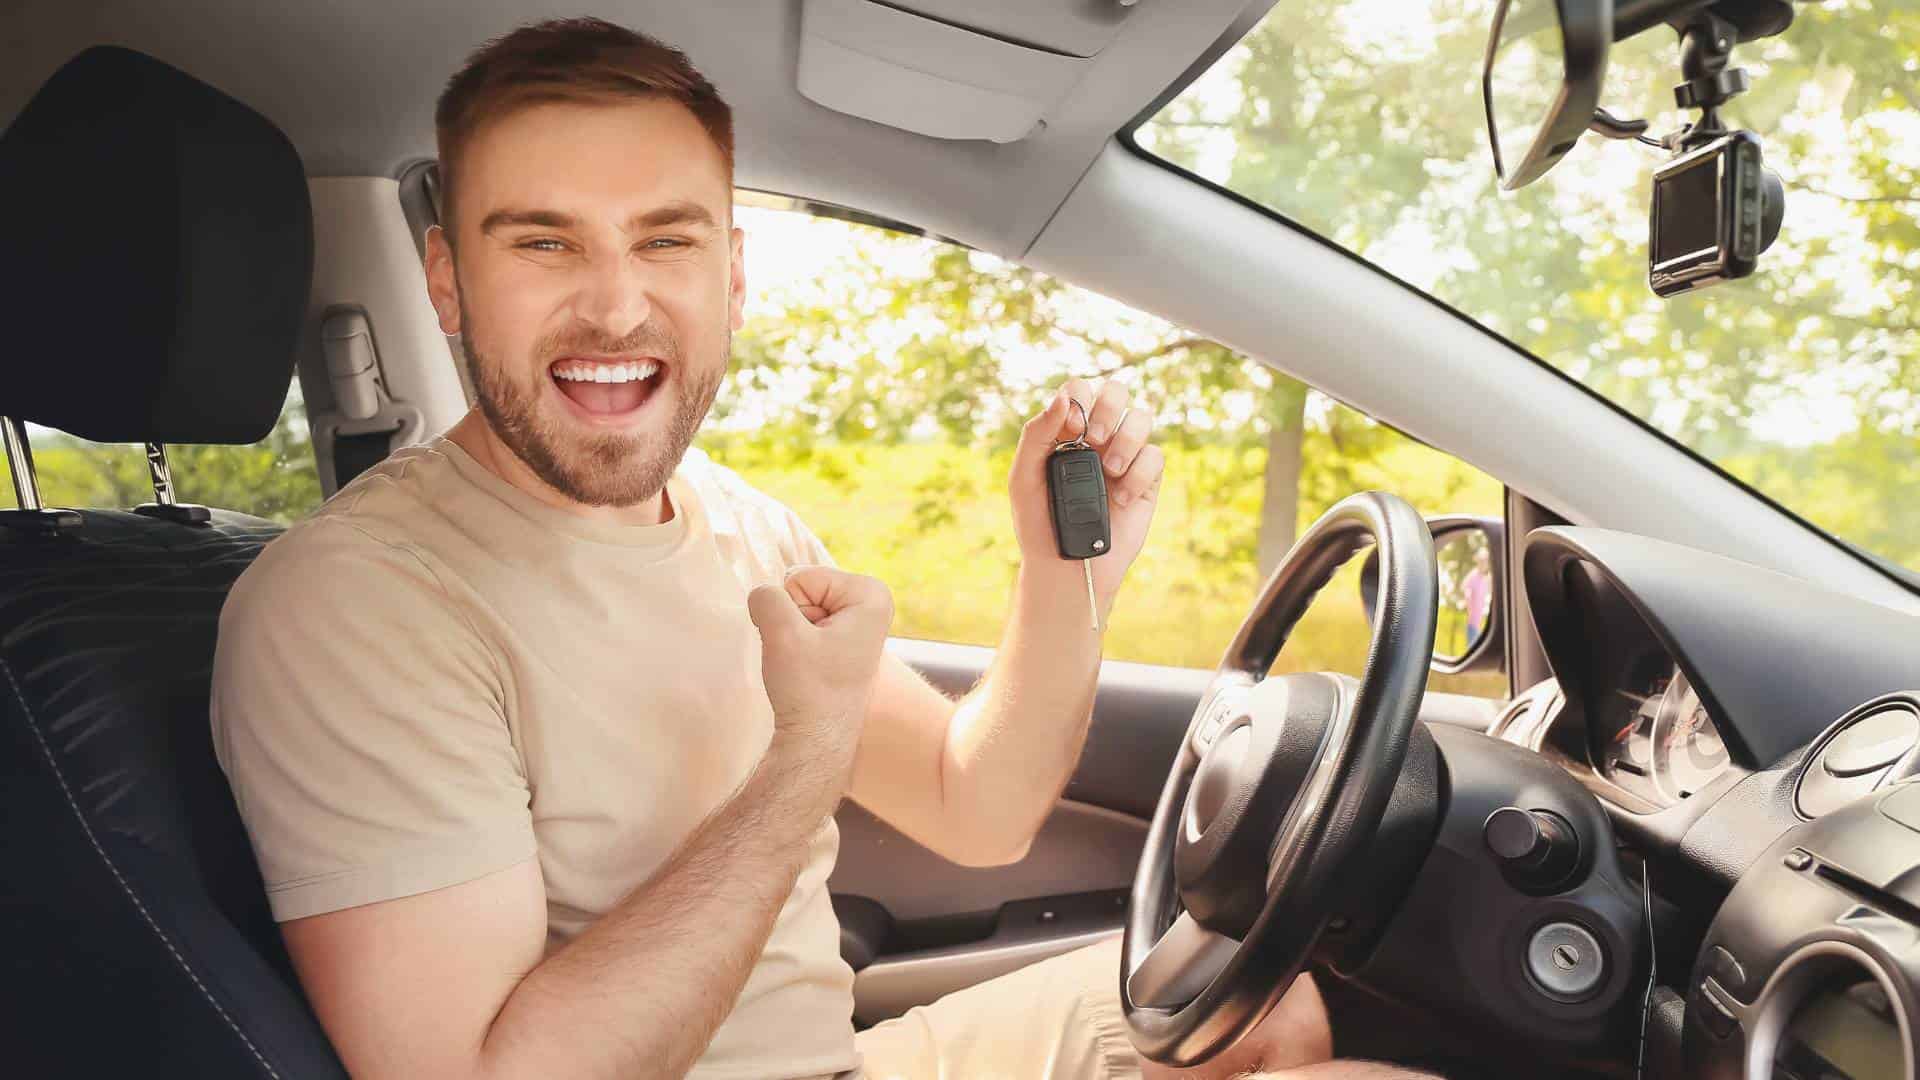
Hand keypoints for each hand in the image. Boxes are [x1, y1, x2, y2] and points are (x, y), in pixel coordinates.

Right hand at [747, 566, 892, 807]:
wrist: (817, 737)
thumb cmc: (808, 689)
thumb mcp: (782, 633)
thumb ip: (766, 597)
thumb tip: (763, 595)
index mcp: (871, 595)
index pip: (801, 577)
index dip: (792, 610)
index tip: (809, 646)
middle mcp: (873, 602)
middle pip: (802, 587)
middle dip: (793, 618)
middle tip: (807, 656)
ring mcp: (859, 620)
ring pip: (799, 605)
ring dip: (792, 632)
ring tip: (809, 663)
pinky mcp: (844, 637)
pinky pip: (804, 621)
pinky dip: (796, 641)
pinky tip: (809, 666)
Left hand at [1009, 378, 1164, 609]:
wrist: (1066, 566)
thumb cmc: (1038, 522)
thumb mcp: (1024, 477)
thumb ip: (1037, 434)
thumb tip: (1062, 399)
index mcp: (1066, 430)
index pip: (1080, 388)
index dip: (1081, 397)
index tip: (1073, 427)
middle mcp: (1097, 437)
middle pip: (1117, 390)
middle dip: (1108, 407)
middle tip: (1094, 439)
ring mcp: (1123, 457)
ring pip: (1142, 418)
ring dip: (1127, 439)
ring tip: (1110, 471)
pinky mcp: (1145, 481)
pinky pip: (1155, 457)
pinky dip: (1139, 475)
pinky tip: (1122, 500)